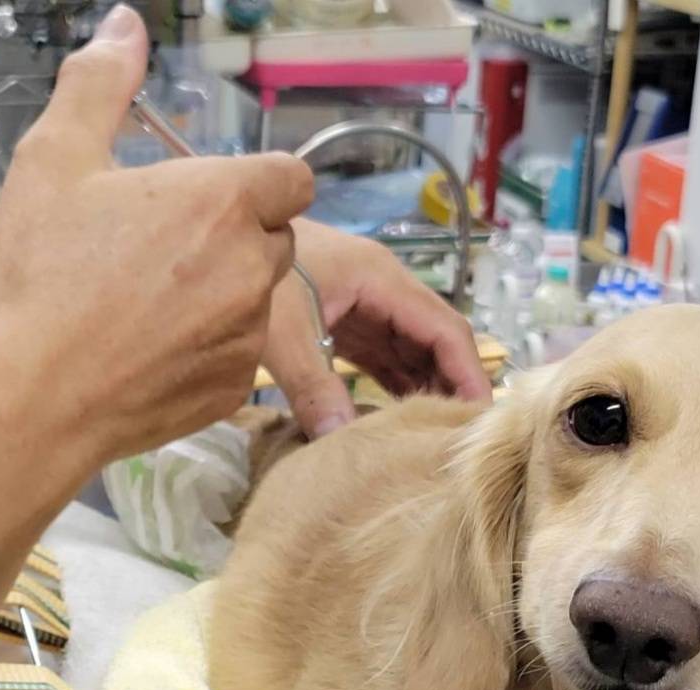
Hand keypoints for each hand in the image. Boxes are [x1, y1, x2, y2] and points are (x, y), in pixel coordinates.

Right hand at [0, 4, 311, 466]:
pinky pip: (239, 352)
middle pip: (276, 237)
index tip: (215, 200)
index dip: (260, 186)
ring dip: (225, 292)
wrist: (30, 392)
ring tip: (152, 302)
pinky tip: (154, 347)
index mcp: (225, 200)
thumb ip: (101, 85)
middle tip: (167, 250)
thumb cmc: (40, 274)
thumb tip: (126, 28)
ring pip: (259, 297)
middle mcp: (252, 264)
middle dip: (238, 237)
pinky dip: (211, 346)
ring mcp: (249, 330)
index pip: (292, 178)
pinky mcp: (237, 383)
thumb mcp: (57, 160)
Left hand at [262, 217, 491, 437]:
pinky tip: (405, 417)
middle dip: (456, 383)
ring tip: (441, 435)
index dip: (469, 372)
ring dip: (429, 385)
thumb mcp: (282, 331)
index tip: (481, 419)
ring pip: (415, 348)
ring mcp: (368, 304)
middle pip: (437, 338)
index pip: (445, 328)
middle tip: (466, 438)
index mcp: (382, 281)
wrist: (218, 239)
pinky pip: (388, 354)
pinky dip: (399, 382)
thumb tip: (342, 440)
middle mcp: (385, 289)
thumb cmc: (256, 277)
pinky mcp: (349, 320)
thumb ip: (312, 385)